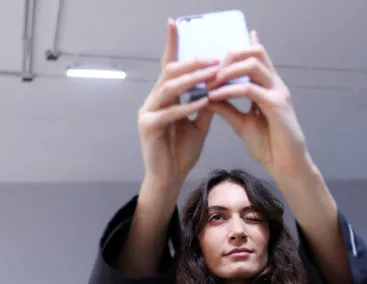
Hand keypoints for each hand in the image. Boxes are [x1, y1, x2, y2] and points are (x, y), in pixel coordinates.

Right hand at [138, 19, 219, 189]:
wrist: (169, 178)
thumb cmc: (182, 152)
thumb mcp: (199, 124)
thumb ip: (205, 104)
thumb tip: (219, 85)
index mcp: (164, 97)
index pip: (169, 66)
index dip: (171, 44)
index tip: (174, 22)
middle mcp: (153, 100)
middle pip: (171, 72)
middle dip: (194, 63)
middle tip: (215, 58)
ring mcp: (147, 112)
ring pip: (169, 87)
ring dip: (193, 80)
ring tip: (212, 74)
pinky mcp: (147, 127)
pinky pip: (169, 112)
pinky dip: (187, 106)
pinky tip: (203, 102)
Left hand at [207, 31, 307, 177]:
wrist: (285, 165)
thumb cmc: (267, 145)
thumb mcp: (241, 123)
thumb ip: (227, 108)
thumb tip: (208, 96)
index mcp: (267, 86)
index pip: (256, 56)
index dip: (237, 49)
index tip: (213, 56)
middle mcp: (274, 84)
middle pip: (255, 52)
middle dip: (230, 55)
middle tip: (209, 70)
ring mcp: (278, 92)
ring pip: (253, 64)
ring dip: (228, 69)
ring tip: (209, 81)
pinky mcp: (277, 105)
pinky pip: (250, 89)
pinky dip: (229, 90)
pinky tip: (214, 96)